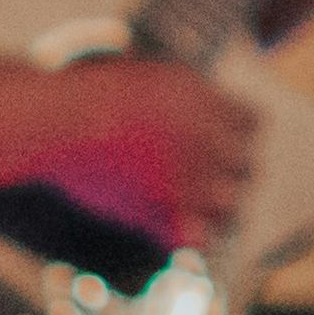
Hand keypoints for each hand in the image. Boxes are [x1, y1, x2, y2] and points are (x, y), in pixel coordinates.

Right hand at [41, 51, 260, 250]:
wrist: (57, 121)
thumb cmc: (99, 94)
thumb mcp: (159, 76)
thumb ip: (197, 96)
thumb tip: (222, 112)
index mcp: (203, 100)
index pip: (256, 123)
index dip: (241, 133)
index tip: (225, 141)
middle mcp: (201, 138)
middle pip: (248, 166)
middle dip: (234, 171)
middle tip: (214, 176)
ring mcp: (180, 177)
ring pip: (231, 205)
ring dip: (220, 207)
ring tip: (202, 206)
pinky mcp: (154, 212)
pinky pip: (197, 238)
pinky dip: (193, 237)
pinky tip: (181, 228)